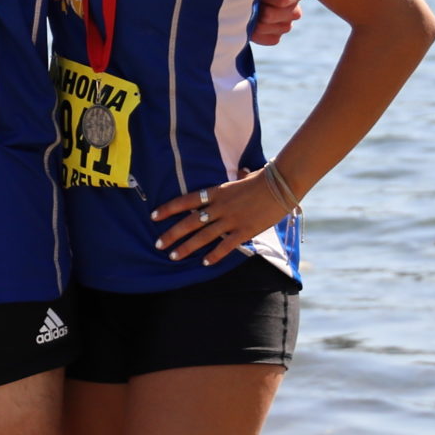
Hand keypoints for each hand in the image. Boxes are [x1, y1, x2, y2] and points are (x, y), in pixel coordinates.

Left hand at [150, 168, 292, 264]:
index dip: (168, 209)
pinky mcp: (245, 231)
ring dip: (186, 248)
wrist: (281, 185)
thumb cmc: (264, 179)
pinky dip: (215, 255)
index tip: (153, 216)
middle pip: (190, 222)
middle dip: (172, 234)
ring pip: (203, 237)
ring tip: (173, 256)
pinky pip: (226, 246)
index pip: (186, 200)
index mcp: (217, 192)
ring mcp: (231, 220)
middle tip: (158, 244)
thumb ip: (237, 178)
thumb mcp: (244, 177)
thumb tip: (241, 171)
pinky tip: (204, 263)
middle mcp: (220, 207)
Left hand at [251, 0, 304, 43]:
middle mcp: (295, 8)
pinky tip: (249, 23)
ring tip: (247, 11)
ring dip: (257, 21)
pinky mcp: (276, 35)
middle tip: (248, 1)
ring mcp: (286, 24)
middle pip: (277, 15)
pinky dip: (258, 34)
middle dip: (260, 9)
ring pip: (275, 28)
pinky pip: (271, 39)